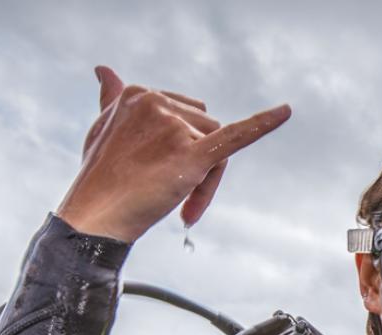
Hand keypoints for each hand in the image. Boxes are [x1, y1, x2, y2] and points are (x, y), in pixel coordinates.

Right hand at [56, 65, 290, 242]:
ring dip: (206, 182)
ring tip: (182, 206)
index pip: (186, 114)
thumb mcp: (103, 129)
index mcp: (140, 94)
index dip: (182, 146)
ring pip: (218, 146)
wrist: (95, 216)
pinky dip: (263, 124)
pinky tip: (286, 112)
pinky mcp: (191, 155)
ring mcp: (174, 128)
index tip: (163, 174)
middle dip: (200, 164)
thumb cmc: (100, 177)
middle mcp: (157, 103)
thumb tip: (105, 70)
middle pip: (206, 128)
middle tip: (176, 197)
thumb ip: (112, 99)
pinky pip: (236, 136)